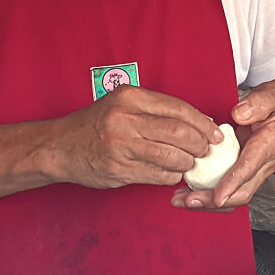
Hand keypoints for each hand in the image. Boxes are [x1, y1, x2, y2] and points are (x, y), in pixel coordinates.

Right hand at [50, 85, 223, 187]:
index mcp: (130, 98)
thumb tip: (199, 122)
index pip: (178, 109)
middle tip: (205, 150)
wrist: (59, 147)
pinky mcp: (119, 170)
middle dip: (200, 144)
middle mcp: (125, 119)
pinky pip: (159, 175)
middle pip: (180, 133)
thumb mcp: (122, 106)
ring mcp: (121, 146)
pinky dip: (172, 176)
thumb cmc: (96, 125)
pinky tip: (172, 173)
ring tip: (189, 163)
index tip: (215, 134)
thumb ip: (156, 111)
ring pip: (172, 157)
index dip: (203, 123)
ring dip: (188, 163)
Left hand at [170, 82, 274, 210]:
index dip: (233, 183)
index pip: (250, 167)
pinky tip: (188, 196)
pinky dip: (208, 200)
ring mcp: (254, 176)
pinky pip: (229, 195)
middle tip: (189, 201)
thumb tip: (239, 114)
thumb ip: (258, 103)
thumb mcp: (273, 98)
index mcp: (268, 145)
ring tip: (182, 201)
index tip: (218, 196)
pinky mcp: (244, 180)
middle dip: (214, 201)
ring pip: (234, 199)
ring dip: (208, 205)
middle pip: (242, 192)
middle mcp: (262, 166)